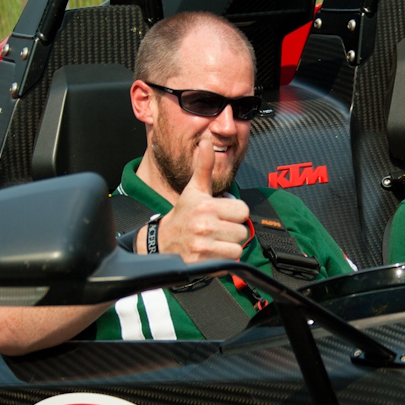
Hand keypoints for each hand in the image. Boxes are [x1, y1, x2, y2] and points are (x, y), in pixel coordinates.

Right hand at [156, 136, 248, 261]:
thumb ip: (204, 166)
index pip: (243, 211)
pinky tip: (210, 252)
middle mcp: (204, 225)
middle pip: (242, 231)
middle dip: (231, 231)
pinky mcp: (202, 263)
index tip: (221, 215)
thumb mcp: (194, 189)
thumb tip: (206, 142)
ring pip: (237, 247)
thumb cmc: (183, 214)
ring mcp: (203, 245)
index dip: (234, 214)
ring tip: (213, 241)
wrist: (161, 242)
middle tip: (216, 229)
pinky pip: (229, 261)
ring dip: (228, 246)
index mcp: (206, 205)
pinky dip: (223, 260)